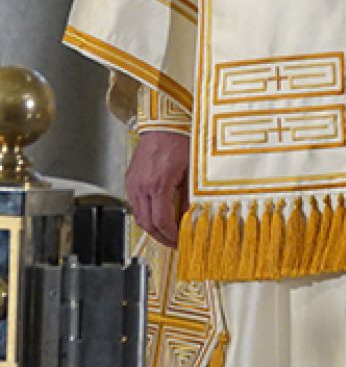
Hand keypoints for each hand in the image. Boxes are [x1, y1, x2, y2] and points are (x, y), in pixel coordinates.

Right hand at [127, 130, 189, 245]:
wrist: (164, 123)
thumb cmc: (181, 140)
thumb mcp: (193, 170)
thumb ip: (191, 196)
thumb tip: (194, 216)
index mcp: (158, 184)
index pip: (161, 221)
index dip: (171, 235)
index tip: (180, 241)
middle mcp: (141, 186)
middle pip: (146, 223)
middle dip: (160, 236)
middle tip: (174, 243)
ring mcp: (133, 183)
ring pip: (139, 215)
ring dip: (152, 227)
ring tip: (168, 232)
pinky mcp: (131, 179)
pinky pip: (136, 203)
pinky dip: (146, 213)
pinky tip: (159, 215)